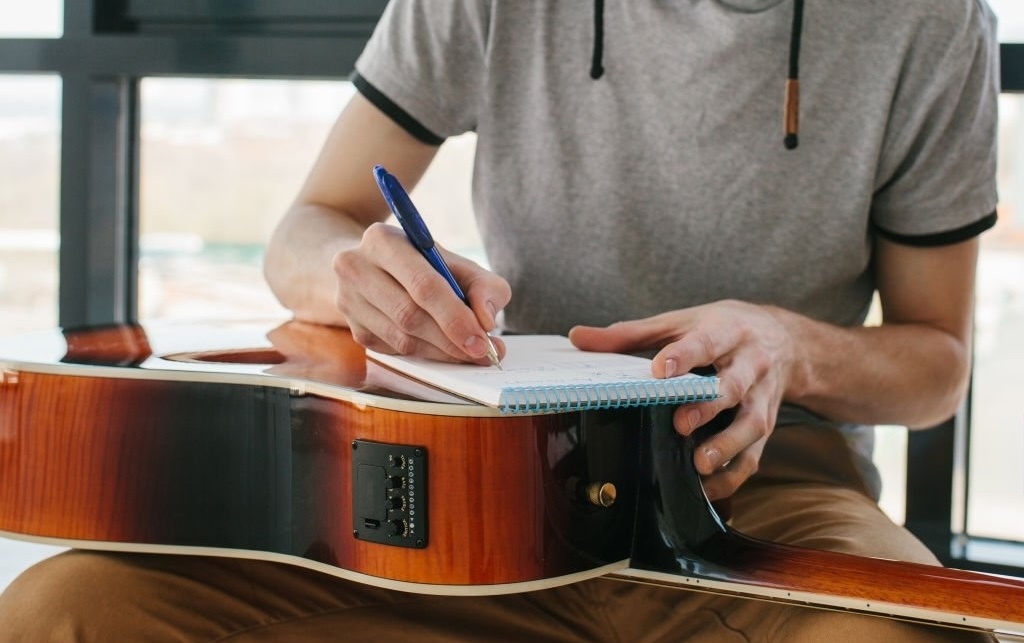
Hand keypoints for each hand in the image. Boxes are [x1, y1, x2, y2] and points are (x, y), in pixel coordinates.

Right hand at [332, 222, 510, 362]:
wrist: (375, 266)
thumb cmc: (424, 264)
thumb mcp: (458, 263)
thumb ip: (484, 286)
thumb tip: (486, 320)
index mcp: (383, 241)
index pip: (422, 285)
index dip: (455, 316)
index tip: (482, 339)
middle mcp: (356, 268)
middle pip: (410, 315)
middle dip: (451, 339)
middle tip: (482, 351)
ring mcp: (349, 301)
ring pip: (402, 339)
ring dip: (441, 351)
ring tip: (469, 352)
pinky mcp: (354, 329)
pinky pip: (396, 351)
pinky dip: (427, 355)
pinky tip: (444, 348)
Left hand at [569, 300, 796, 499]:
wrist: (786, 339)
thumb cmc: (722, 328)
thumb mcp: (680, 321)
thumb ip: (629, 333)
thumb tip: (577, 336)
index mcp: (726, 330)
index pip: (705, 341)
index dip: (683, 355)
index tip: (659, 369)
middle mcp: (751, 363)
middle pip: (734, 384)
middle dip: (709, 406)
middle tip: (680, 424)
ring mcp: (762, 396)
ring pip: (752, 423)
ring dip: (727, 445)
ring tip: (700, 464)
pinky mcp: (767, 424)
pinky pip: (756, 454)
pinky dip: (734, 474)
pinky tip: (708, 488)